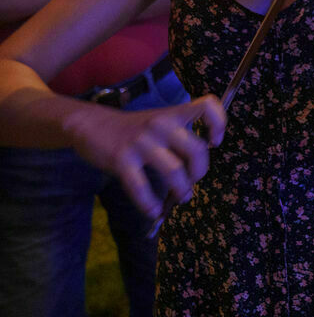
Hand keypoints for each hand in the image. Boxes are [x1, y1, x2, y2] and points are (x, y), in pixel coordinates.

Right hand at [64, 95, 226, 219]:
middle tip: (193, 182)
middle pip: (197, 149)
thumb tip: (196, 171)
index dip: (219, 123)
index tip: (214, 143)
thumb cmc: (134, 129)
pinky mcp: (122, 159)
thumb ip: (179, 140)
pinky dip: (149, 203)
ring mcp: (142, 142)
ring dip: (181, 190)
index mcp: (174, 114)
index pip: (208, 105)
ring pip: (174, 170)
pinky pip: (141, 186)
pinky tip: (153, 211)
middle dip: (200, 173)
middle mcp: (162, 124)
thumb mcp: (160, 123)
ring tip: (181, 198)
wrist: (92, 124)